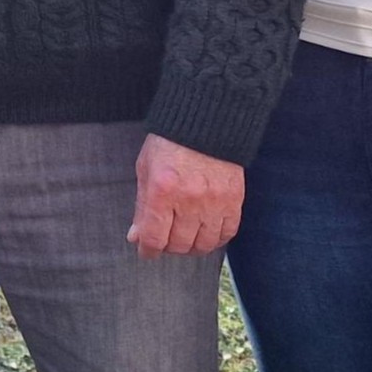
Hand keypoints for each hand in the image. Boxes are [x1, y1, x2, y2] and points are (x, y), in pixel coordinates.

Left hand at [128, 134, 243, 257]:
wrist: (207, 120)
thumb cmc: (171, 143)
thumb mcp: (146, 169)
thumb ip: (142, 206)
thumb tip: (137, 238)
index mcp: (162, 190)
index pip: (154, 238)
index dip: (148, 250)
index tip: (147, 251)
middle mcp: (189, 199)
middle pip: (178, 244)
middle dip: (168, 247)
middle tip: (166, 239)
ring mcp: (214, 201)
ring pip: (203, 244)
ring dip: (191, 246)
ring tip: (186, 237)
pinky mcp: (234, 199)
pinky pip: (227, 233)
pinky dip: (215, 238)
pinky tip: (206, 232)